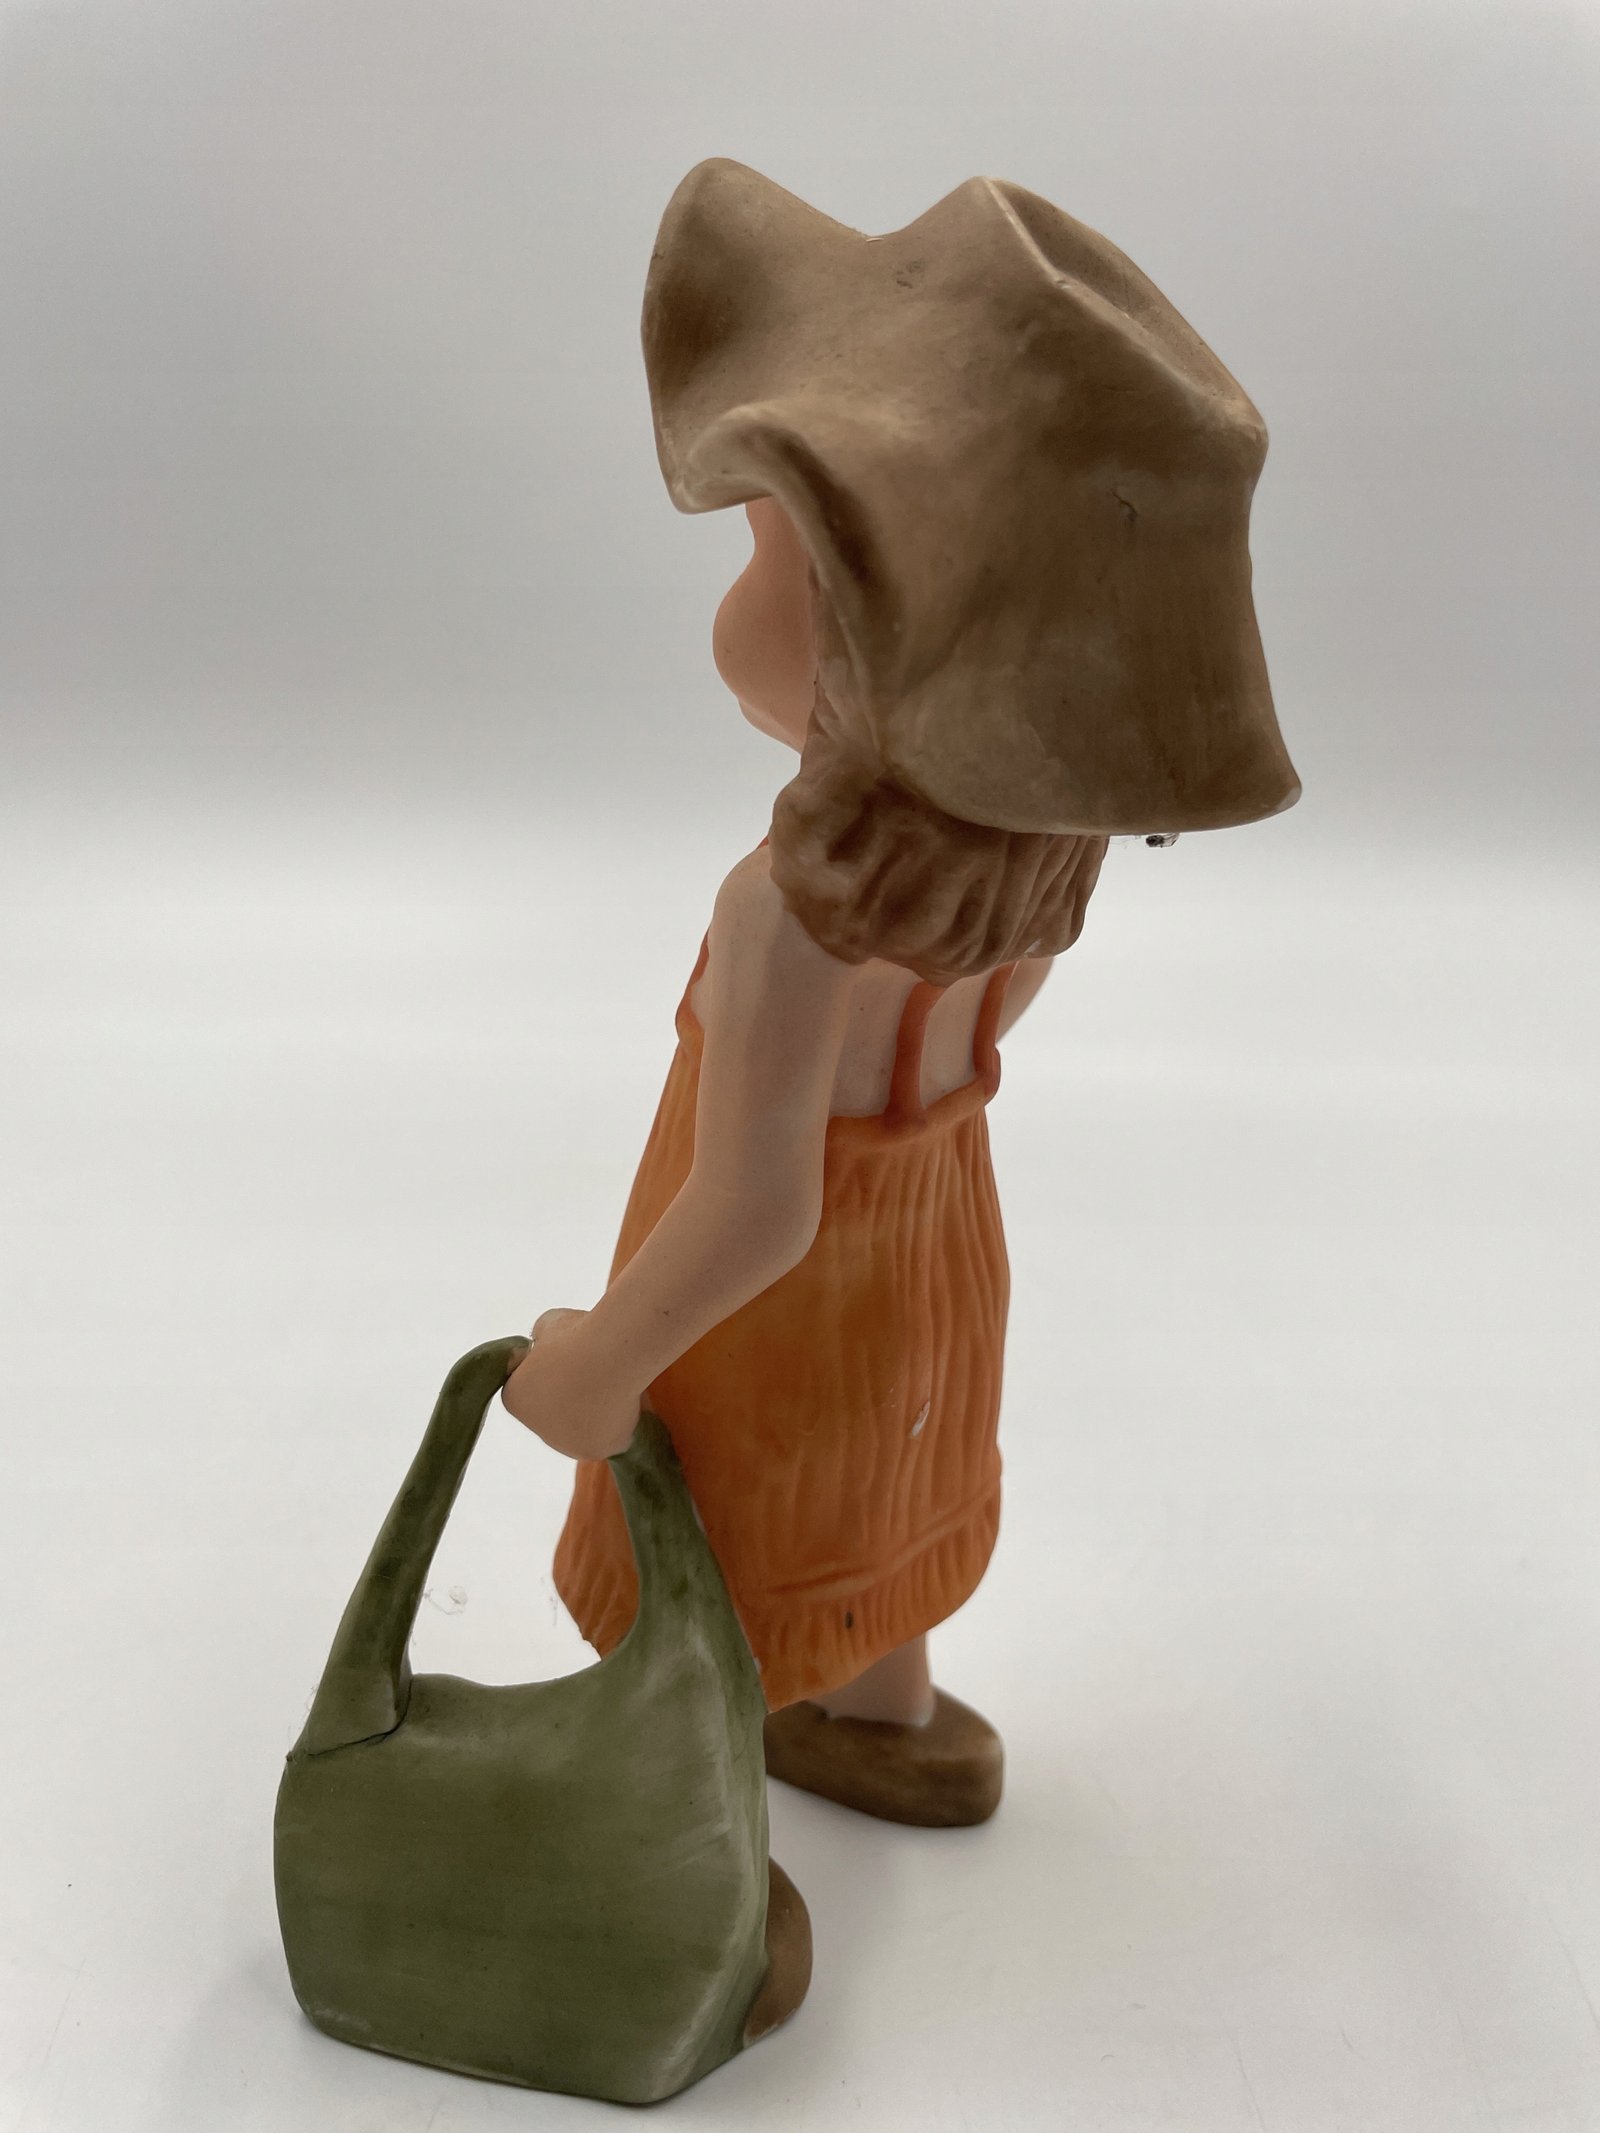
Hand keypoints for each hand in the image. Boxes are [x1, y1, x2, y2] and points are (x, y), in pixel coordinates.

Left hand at [501, 1307, 641, 1461]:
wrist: (609, 1355)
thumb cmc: (575, 1335)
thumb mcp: (547, 1327)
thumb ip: (542, 1343)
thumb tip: (547, 1345)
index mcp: (514, 1399)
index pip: (528, 1388)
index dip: (548, 1369)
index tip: (569, 1354)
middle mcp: (537, 1429)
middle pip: (555, 1412)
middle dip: (571, 1395)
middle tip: (594, 1370)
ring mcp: (567, 1445)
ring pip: (582, 1428)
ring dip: (593, 1411)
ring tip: (613, 1383)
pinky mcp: (598, 1450)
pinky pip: (607, 1435)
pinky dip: (617, 1420)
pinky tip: (626, 1400)